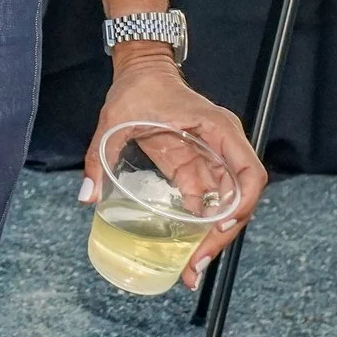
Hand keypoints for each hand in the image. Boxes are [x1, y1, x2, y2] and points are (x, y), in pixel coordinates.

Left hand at [82, 54, 266, 288]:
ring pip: (222, 205)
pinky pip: (204, 200)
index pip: (249, 173)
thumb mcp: (116, 119)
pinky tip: (184, 249)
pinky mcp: (195, 165)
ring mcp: (211, 157)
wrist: (141, 68)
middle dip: (221, 236)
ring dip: (211, 237)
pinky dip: (198, 225)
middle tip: (197, 266)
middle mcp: (222, 146)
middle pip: (238, 199)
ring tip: (191, 268)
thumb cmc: (138, 86)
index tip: (221, 229)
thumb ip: (99, 156)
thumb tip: (87, 196)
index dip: (242, 206)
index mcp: (217, 130)